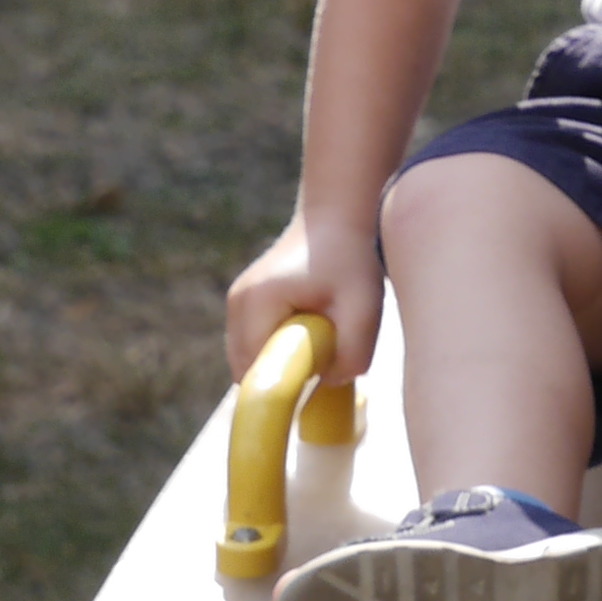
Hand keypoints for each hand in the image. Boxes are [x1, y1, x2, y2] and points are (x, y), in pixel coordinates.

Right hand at [226, 212, 381, 383]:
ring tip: (317, 336)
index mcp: (258, 303)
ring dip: (280, 362)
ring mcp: (237, 301)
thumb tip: (328, 382)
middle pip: (247, 369)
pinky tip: (306, 330)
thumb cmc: (352, 260)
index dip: (288, 384)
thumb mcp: (364, 308)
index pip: (258, 371)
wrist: (337, 216)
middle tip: (324, 354)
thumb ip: (352, 354)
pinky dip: (277, 348)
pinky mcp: (244, 302)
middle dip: (284, 375)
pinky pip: (254, 343)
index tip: (320, 374)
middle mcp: (238, 303)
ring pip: (249, 358)